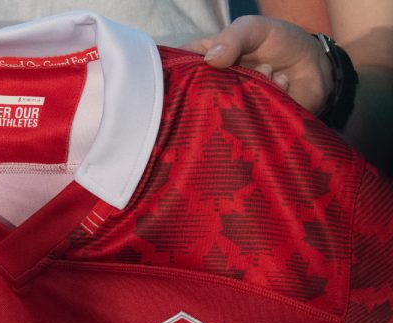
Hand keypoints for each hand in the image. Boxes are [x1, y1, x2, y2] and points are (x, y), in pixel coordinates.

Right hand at [183, 15, 332, 113]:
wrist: (315, 62)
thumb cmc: (277, 40)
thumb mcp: (252, 28)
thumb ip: (232, 39)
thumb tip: (211, 60)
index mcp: (203, 64)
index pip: (177, 74)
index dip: (175, 78)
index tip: (191, 75)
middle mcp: (212, 90)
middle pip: (194, 100)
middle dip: (216, 89)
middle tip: (236, 75)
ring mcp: (230, 109)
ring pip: (224, 112)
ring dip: (250, 88)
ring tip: (267, 70)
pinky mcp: (252, 125)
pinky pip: (254, 120)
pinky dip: (272, 96)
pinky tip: (282, 83)